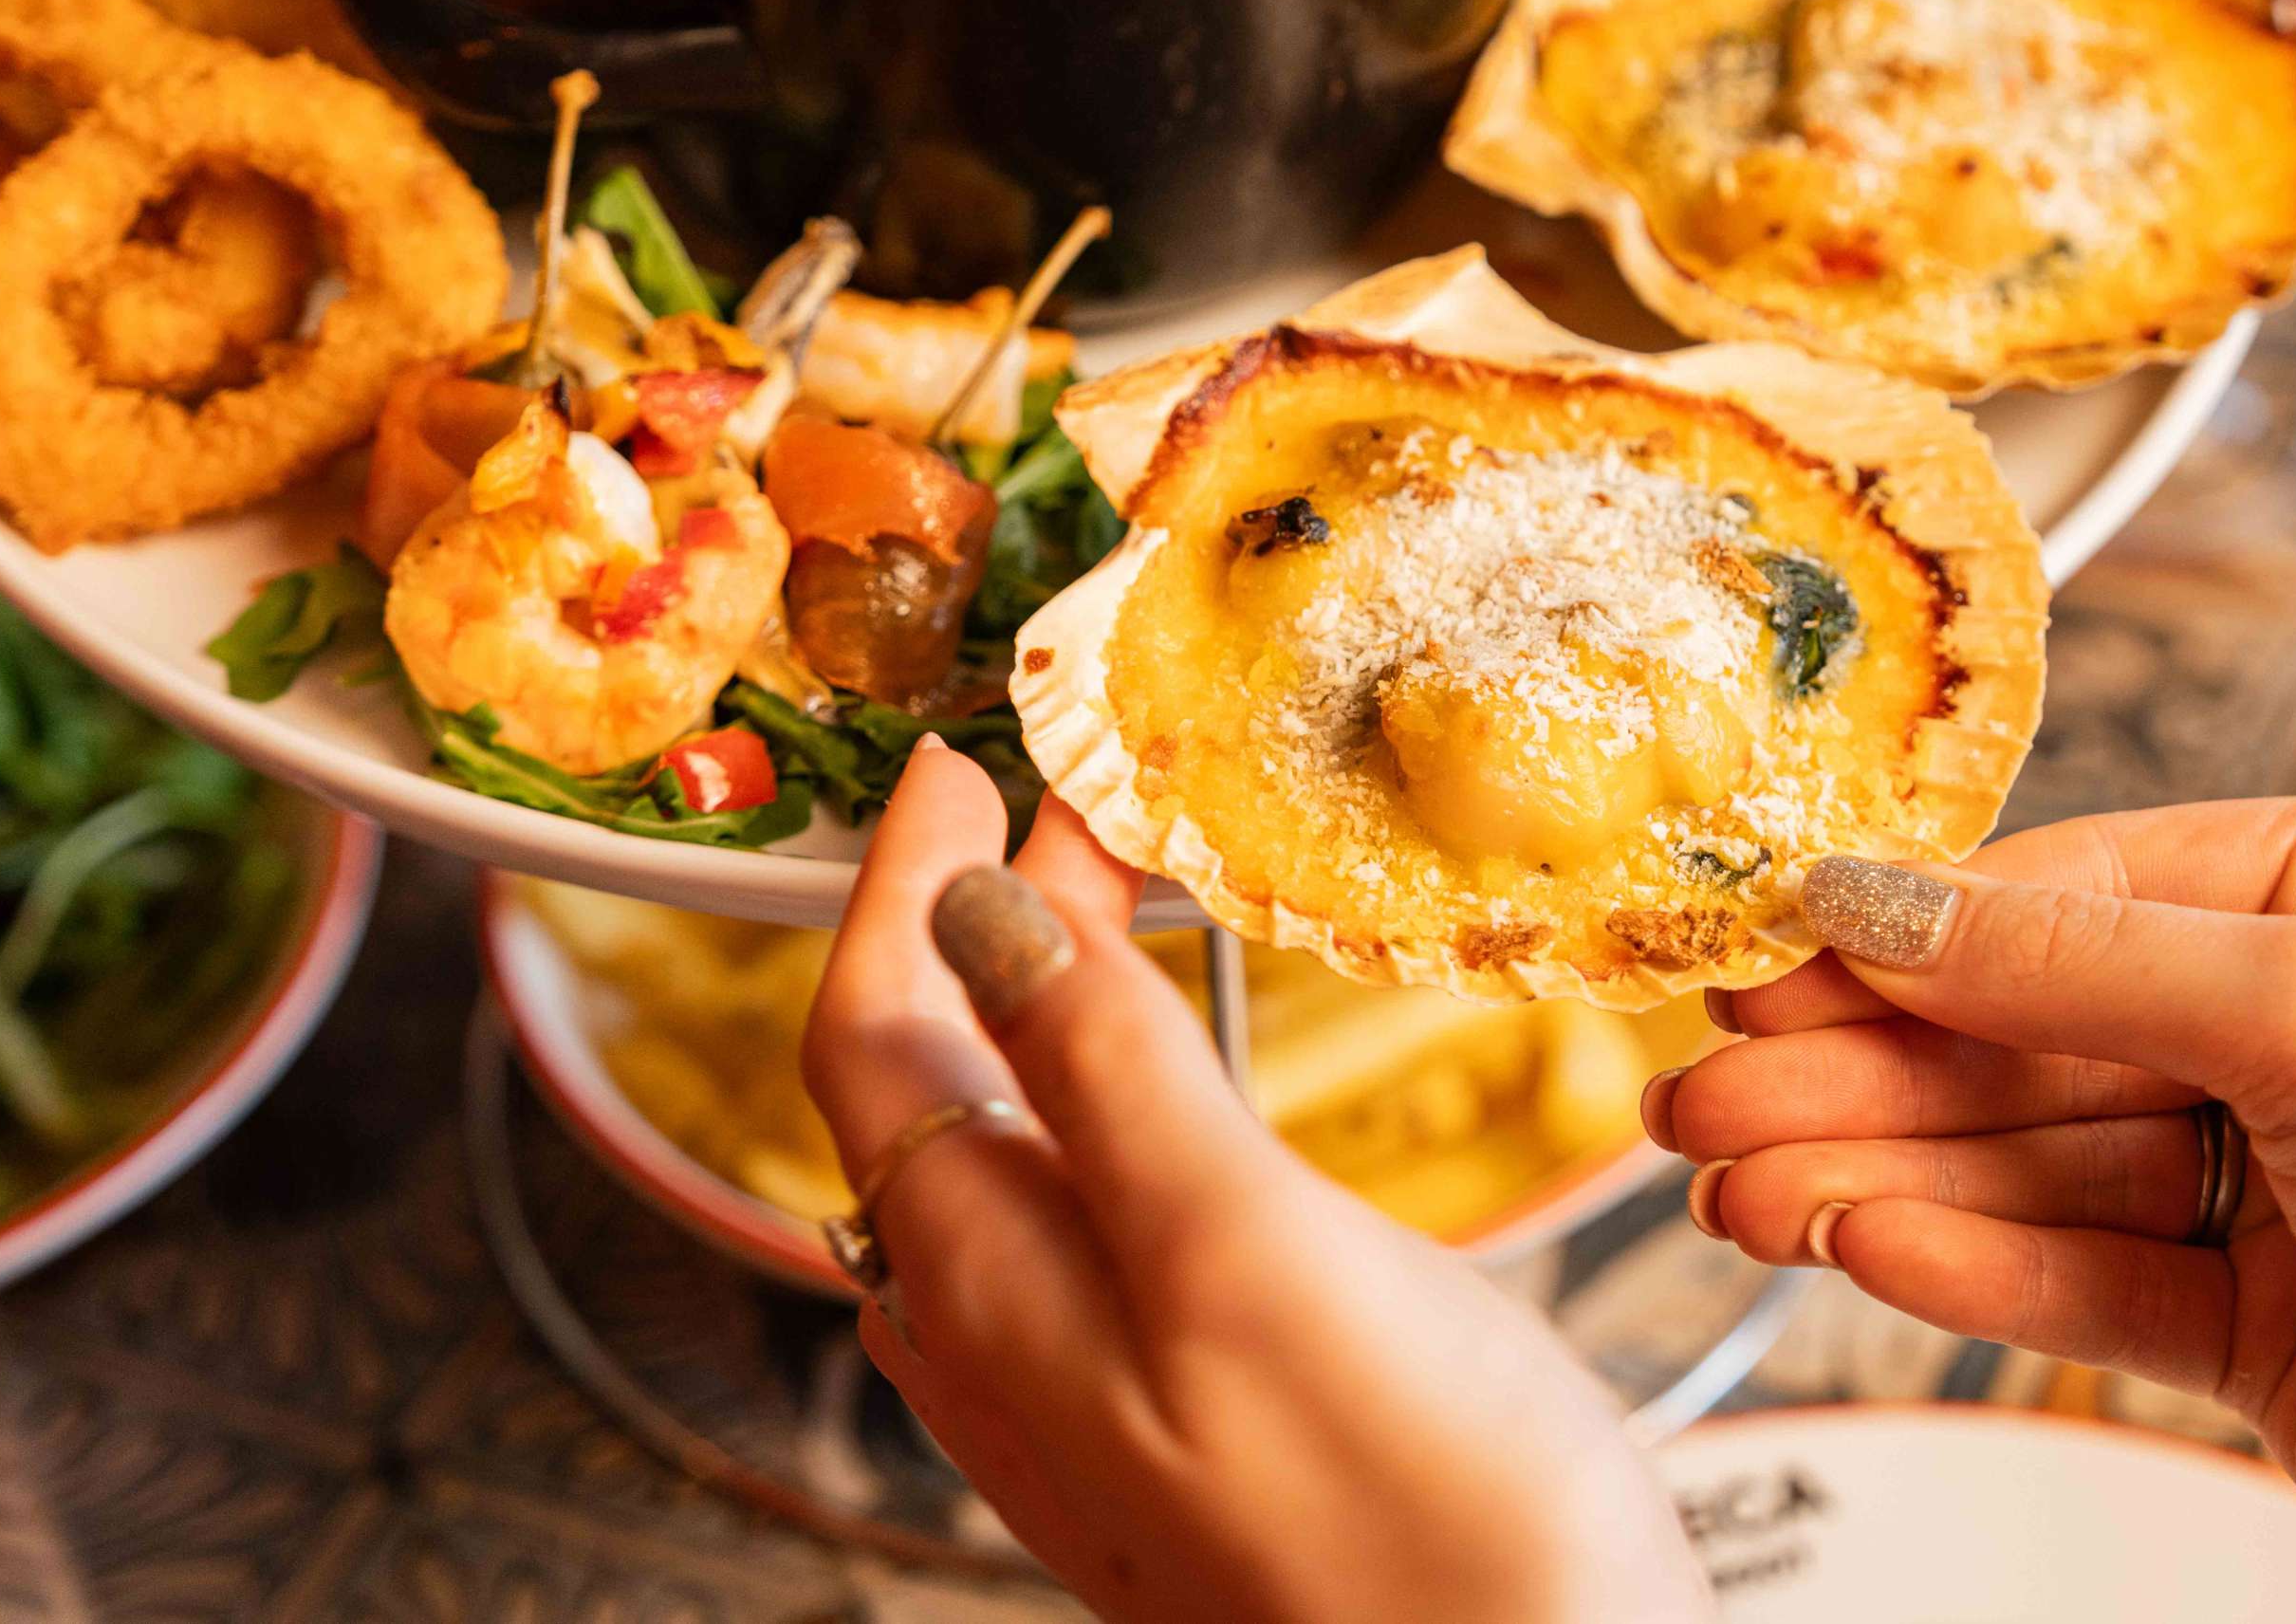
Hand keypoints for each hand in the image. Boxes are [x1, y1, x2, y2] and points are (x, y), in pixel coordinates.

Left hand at [800, 738, 1708, 1623]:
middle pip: (930, 1091)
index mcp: (1000, 1289)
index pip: (871, 1038)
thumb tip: (973, 911)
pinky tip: (1189, 1104)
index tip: (959, 764)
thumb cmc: (1424, 1530)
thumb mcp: (1243, 1252)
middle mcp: (1013, 1352)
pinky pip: (1090, 1237)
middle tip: (1067, 805)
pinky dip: (1114, 1110)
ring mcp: (1093, 1402)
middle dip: (973, 924)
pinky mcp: (1187, 1431)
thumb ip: (1106, 1073)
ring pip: (1007, 1164)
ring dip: (1039, 1013)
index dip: (903, 882)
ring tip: (1113, 912)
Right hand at [1656, 798, 2295, 1622]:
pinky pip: (2083, 1269)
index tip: (1766, 950)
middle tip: (1707, 1090)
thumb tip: (1887, 900)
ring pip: (2040, 1155)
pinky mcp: (2262, 1321)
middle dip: (1870, 1065)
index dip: (1917, 925)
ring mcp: (2290, 1176)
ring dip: (1887, 1169)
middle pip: (2041, 1027)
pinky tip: (1863, 1245)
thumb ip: (2087, 957)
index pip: (2091, 885)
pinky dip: (1972, 1261)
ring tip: (1742, 1189)